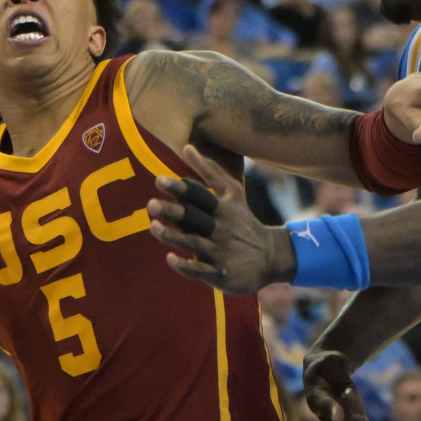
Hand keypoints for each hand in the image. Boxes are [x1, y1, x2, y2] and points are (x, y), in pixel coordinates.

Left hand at [148, 145, 293, 295]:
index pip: (198, 196)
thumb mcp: (232, 193)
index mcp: (222, 208)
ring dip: (173, 236)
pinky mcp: (220, 273)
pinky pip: (201, 269)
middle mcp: (220, 228)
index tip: (159, 181)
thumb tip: (186, 147)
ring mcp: (220, 251)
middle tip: (150, 205)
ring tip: (153, 227)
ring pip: (193, 242)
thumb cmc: (243, 221)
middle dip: (172, 211)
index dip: (179, 189)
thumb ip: (209, 171)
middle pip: (193, 218)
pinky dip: (187, 265)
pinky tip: (170, 259)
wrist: (270, 257)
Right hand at [303, 349, 382, 420]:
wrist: (327, 371)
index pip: (323, 403)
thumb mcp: (332, 364)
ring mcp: (340, 417)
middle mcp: (326, 412)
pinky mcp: (352, 419)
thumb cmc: (327, 364)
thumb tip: (350, 394)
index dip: (331, 410)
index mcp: (315, 395)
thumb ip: (340, 379)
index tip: (338, 418)